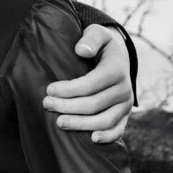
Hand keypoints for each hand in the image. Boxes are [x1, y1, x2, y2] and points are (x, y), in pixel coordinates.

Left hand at [43, 24, 132, 142]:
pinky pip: (118, 129)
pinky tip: (92, 139)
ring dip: (81, 124)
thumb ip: (90, 39)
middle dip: (68, 106)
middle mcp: (124, 89)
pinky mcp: (125, 114)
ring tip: (58, 123)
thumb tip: (81, 50)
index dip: (69, 89)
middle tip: (46, 104)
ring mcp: (126, 104)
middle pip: (94, 104)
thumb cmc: (100, 44)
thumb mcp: (97, 33)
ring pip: (104, 120)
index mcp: (116, 69)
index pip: (91, 84)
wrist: (118, 56)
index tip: (49, 90)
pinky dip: (107, 137)